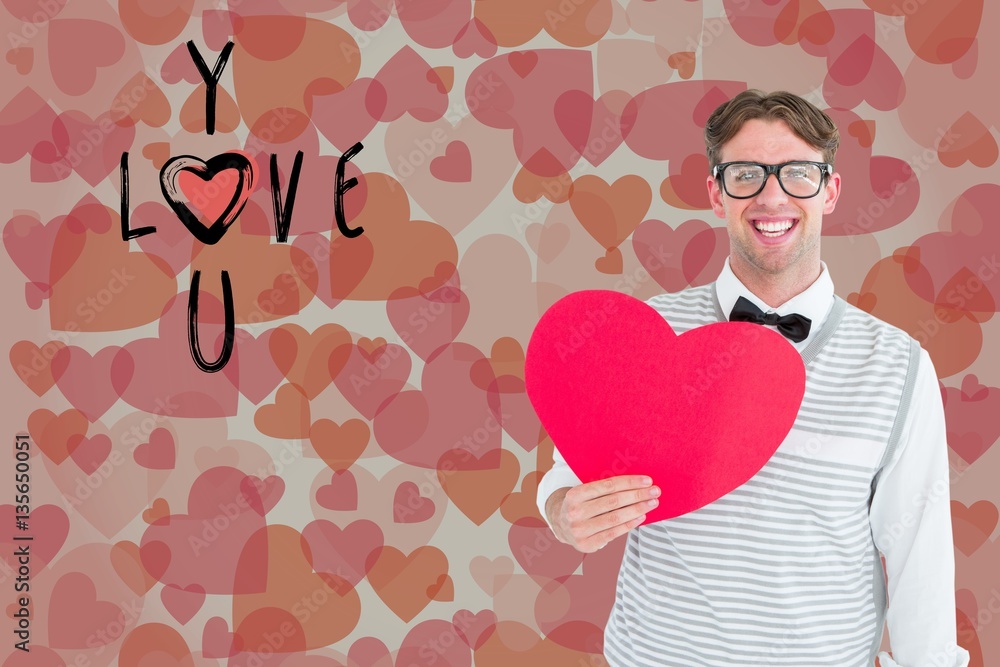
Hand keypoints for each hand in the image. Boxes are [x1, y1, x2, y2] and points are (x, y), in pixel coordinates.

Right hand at [545, 475, 659, 552]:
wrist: (561, 525)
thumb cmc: (581, 504)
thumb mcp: (585, 492)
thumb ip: (604, 489)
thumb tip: (636, 483)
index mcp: (574, 495)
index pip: (607, 486)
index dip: (629, 483)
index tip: (647, 480)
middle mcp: (575, 512)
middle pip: (613, 501)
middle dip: (637, 495)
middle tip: (655, 491)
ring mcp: (580, 530)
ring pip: (615, 517)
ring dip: (637, 509)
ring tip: (652, 503)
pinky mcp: (587, 544)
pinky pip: (614, 533)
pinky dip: (630, 524)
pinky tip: (641, 516)